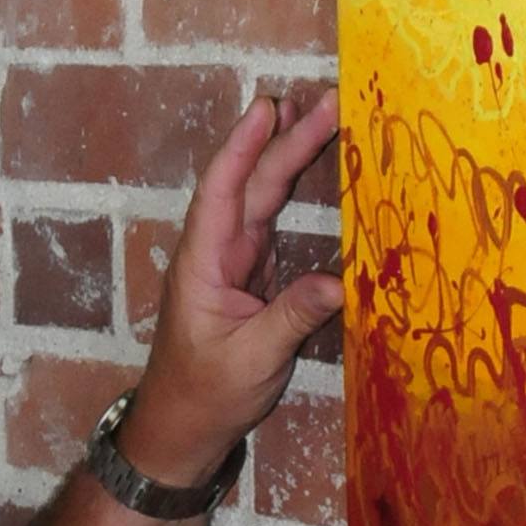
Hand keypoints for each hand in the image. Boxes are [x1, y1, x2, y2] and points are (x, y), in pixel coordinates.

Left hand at [121, 88, 345, 485]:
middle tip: (328, 100)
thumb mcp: (252, 359)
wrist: (184, 425)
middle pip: (253, 183)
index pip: (223, 191)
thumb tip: (341, 282)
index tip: (267, 107)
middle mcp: (218, 251)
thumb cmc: (207, 393)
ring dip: (291, 155)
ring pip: (265, 196)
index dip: (244, 146)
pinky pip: (276, 220)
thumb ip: (293, 318)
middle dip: (286, 139)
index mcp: (204, 262)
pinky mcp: (254, 274)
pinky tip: (318, 167)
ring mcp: (236, 260)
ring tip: (323, 114)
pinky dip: (297, 190)